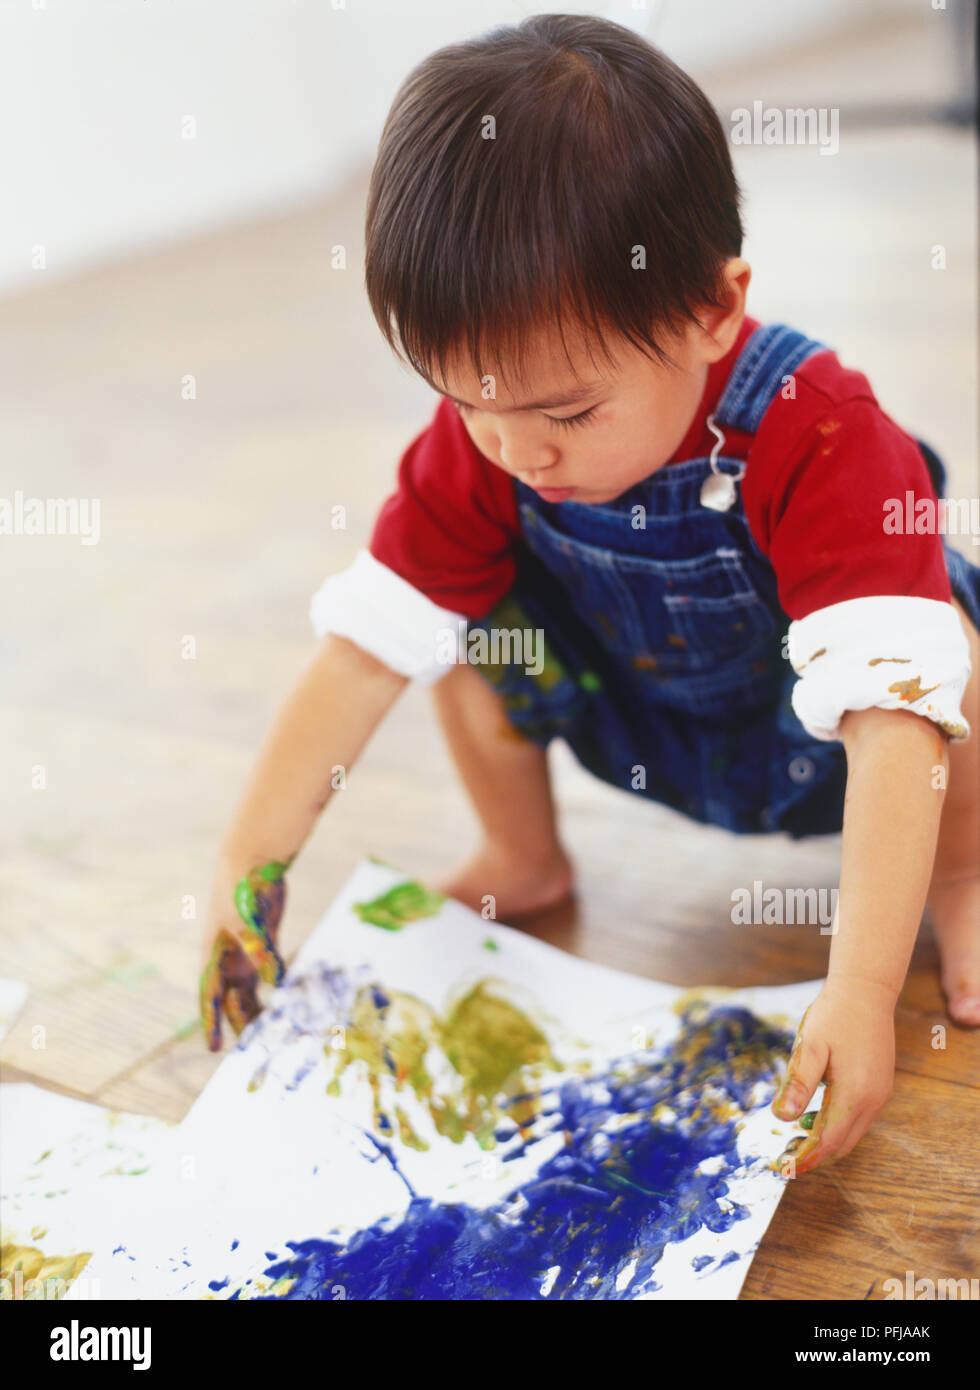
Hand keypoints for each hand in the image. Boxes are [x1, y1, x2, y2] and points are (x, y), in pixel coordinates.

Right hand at [198, 855, 292, 1051]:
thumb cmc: (242, 889)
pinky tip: (288, 1003)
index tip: (213, 1048)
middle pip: (232, 999)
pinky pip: (268, 972)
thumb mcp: (249, 922)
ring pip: (249, 989)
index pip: (210, 996)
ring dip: (258, 1009)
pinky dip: (276, 987)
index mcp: (214, 954)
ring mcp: (245, 951)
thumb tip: (276, 982)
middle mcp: (227, 958)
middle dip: (240, 1022)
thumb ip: (261, 951)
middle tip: (256, 1047)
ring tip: (271, 1034)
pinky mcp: (264, 943)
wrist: (252, 861)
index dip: (211, 1022)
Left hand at [772, 977, 895, 1174]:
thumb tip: (780, 1118)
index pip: (829, 1141)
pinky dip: (837, 1126)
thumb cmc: (834, 1014)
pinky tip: (815, 1116)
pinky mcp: (880, 1086)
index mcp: (854, 1093)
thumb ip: (798, 1084)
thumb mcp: (810, 1047)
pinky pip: (859, 1118)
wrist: (866, 990)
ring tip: (796, 1141)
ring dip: (827, 1142)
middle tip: (787, 1160)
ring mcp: (880, 1093)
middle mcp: (873, 1100)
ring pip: (852, 1133)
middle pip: (843, 1144)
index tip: (784, 1168)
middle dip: (816, 1156)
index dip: (807, 1158)